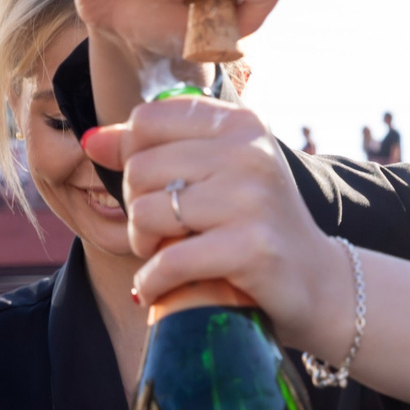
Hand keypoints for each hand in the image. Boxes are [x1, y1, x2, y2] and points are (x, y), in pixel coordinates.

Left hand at [84, 93, 351, 352]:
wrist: (318, 282)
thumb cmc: (258, 225)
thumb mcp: (217, 174)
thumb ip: (155, 150)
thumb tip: (91, 140)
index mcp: (239, 124)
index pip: (147, 121)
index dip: (134, 159)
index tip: (154, 190)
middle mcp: (249, 152)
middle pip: (140, 169)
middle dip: (137, 209)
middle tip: (160, 234)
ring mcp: (251, 199)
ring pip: (148, 212)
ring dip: (144, 245)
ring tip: (164, 257)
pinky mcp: (250, 248)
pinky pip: (169, 260)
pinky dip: (153, 282)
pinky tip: (160, 289)